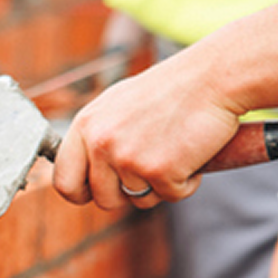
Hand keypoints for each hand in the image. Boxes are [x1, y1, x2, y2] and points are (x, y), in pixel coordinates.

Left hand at [52, 52, 243, 208]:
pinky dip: (187, 182)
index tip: (95, 192)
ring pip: (138, 200)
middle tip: (149, 170)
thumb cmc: (170, 89)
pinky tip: (192, 153)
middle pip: (103, 199)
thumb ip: (96, 136)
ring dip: (159, 185)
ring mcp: (128, 159)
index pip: (64, 181)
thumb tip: (83, 170)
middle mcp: (100, 143)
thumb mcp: (117, 105)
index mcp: (86, 125)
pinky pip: (172, 196)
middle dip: (126, 194)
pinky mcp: (159, 171)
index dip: (81, 193)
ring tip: (174, 150)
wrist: (213, 77)